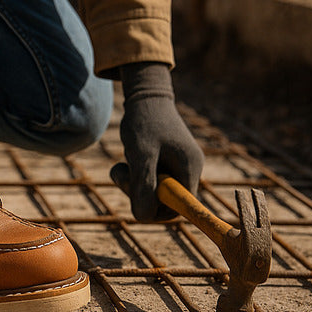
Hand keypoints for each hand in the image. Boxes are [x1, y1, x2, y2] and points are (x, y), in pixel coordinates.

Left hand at [115, 62, 203, 220]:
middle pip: (166, 200)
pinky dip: (135, 174)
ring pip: (154, 191)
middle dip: (140, 193)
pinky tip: (129, 158)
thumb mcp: (140, 154)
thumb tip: (144, 216)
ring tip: (122, 165)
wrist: (145, 95)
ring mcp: (178, 165)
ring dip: (134, 183)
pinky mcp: (166, 162)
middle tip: (122, 174)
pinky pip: (150, 179)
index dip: (158, 210)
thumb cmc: (144, 121)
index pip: (181, 207)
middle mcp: (189, 169)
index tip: (138, 201)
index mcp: (190, 168)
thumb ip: (143, 185)